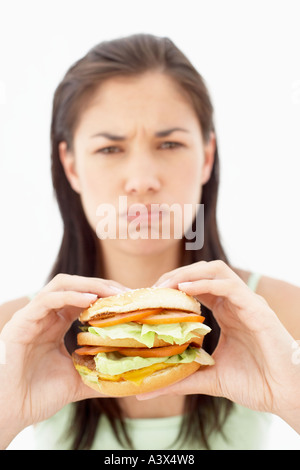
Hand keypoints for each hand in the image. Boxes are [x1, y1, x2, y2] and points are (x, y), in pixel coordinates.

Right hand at [0, 274, 128, 445]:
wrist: (10, 412)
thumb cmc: (38, 395)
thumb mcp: (78, 380)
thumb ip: (99, 373)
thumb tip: (129, 377)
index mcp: (56, 325)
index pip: (83, 299)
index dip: (106, 296)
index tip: (130, 300)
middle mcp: (45, 316)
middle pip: (75, 286)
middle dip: (102, 285)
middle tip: (126, 293)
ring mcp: (32, 316)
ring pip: (61, 285)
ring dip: (89, 285)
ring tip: (112, 292)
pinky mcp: (22, 322)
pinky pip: (46, 299)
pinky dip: (70, 295)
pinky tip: (90, 299)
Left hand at [139, 261, 299, 429]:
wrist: (285, 395)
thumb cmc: (255, 383)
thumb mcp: (209, 377)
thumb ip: (181, 379)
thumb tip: (146, 390)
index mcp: (226, 312)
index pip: (197, 285)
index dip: (173, 285)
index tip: (151, 296)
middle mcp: (235, 302)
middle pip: (203, 271)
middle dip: (177, 274)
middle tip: (155, 288)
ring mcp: (247, 302)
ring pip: (216, 270)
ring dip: (189, 272)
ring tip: (168, 285)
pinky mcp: (257, 309)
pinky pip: (230, 285)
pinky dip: (206, 282)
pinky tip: (186, 289)